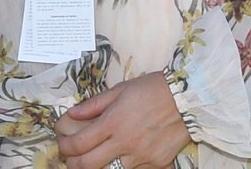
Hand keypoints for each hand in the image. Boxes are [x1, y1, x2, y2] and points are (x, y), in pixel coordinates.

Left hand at [54, 72, 190, 168]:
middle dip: (74, 164)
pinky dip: (123, 165)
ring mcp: (140, 157)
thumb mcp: (121, 89)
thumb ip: (94, 104)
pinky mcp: (155, 164)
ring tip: (96, 158)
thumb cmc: (152, 89)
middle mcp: (124, 143)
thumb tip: (72, 114)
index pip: (79, 144)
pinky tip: (121, 156)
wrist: (187, 99)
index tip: (63, 146)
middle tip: (72, 159)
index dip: (65, 148)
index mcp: (113, 122)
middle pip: (88, 165)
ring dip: (98, 167)